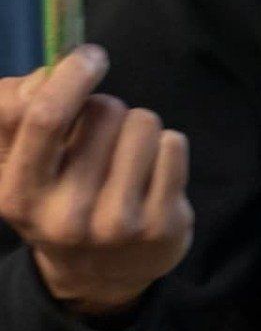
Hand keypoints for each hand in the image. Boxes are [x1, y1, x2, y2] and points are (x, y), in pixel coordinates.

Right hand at [0, 45, 192, 319]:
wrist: (100, 274)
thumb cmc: (58, 198)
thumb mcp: (18, 165)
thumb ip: (16, 113)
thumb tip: (51, 71)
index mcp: (17, 193)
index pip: (42, 118)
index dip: (69, 76)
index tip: (89, 56)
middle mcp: (65, 214)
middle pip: (102, 111)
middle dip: (107, 107)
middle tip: (103, 136)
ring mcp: (117, 223)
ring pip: (143, 123)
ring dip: (139, 127)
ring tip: (128, 156)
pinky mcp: (162, 225)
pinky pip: (174, 146)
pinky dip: (168, 145)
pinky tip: (154, 170)